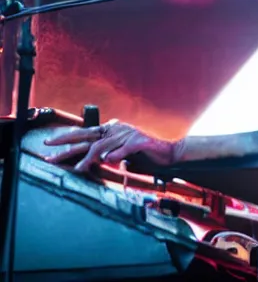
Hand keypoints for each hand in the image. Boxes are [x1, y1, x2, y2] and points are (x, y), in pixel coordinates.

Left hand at [43, 120, 176, 171]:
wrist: (169, 154)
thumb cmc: (145, 155)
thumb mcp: (121, 154)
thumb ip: (107, 154)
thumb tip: (90, 160)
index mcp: (112, 130)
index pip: (86, 133)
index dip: (67, 138)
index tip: (50, 145)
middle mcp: (118, 129)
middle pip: (87, 135)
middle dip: (66, 142)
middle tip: (49, 148)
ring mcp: (128, 133)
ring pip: (102, 145)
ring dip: (89, 158)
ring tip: (80, 168)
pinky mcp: (140, 141)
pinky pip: (122, 150)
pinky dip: (114, 156)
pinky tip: (108, 161)